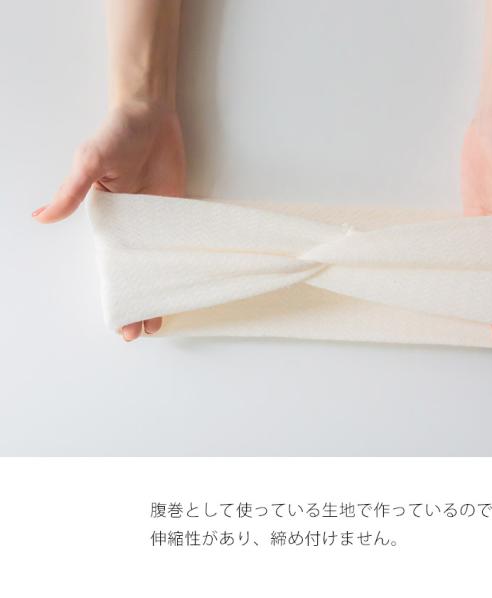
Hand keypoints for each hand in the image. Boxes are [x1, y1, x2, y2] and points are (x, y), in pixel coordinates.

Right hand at [33, 101, 186, 340]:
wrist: (151, 113)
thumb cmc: (116, 134)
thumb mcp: (90, 163)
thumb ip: (72, 192)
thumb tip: (41, 217)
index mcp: (110, 222)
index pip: (114, 269)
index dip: (118, 297)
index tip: (122, 325)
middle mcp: (134, 228)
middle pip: (139, 274)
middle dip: (140, 304)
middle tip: (144, 333)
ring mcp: (159, 223)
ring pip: (162, 266)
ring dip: (164, 291)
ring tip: (165, 321)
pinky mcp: (180, 213)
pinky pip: (184, 244)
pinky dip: (186, 265)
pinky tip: (191, 285)